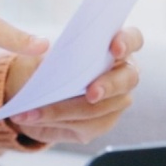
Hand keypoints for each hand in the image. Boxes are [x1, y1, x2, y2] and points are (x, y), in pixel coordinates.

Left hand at [6, 27, 143, 145]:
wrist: (32, 88)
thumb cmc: (46, 61)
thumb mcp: (44, 53)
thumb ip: (54, 54)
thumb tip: (49, 56)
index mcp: (114, 47)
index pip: (133, 40)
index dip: (128, 42)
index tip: (115, 48)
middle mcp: (122, 74)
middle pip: (128, 79)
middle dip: (108, 86)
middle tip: (91, 93)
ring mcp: (116, 101)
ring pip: (100, 108)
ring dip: (64, 109)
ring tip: (31, 110)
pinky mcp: (101, 122)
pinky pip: (84, 125)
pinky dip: (55, 120)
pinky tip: (32, 118)